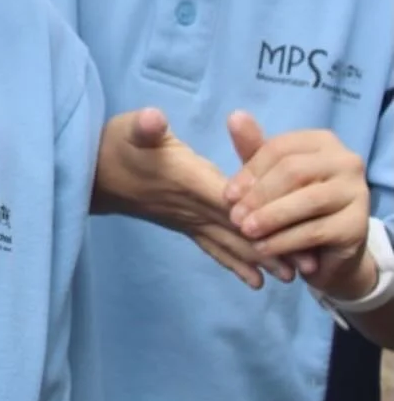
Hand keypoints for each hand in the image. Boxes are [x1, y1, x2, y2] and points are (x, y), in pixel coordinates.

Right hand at [96, 108, 297, 287]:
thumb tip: (154, 119)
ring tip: (291, 279)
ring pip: (229, 243)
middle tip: (309, 268)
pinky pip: (213, 247)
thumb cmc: (113, 146)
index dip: (258, 215)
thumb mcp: (129, 128)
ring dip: (259, 260)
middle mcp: (190, 206)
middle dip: (271, 247)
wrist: (91, 173)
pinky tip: (255, 281)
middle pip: (237, 229)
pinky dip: (235, 263)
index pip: (229, 200)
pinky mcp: (182, 224)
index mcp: (186, 179)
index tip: (290, 231)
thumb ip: (145, 127)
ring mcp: (186, 219)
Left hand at [225, 112, 371, 300]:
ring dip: (269, 218)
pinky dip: (284, 241)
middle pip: (293, 172)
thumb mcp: (269, 175)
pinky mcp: (357, 225)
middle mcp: (346, 161)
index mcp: (322, 141)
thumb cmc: (292, 202)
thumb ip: (253, 148)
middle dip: (258, 196)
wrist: (326, 249)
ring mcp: (357, 192)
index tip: (227, 195)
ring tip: (246, 232)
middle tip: (234, 217)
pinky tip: (263, 248)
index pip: (279, 149)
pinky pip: (314, 231)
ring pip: (305, 201)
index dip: (250, 172)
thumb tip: (234, 116)